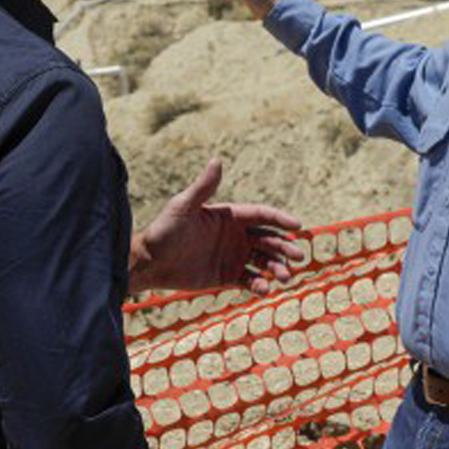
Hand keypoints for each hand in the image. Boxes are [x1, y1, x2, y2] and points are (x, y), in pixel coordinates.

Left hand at [130, 159, 303, 294]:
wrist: (150, 262)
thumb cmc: (164, 231)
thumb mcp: (183, 207)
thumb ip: (204, 187)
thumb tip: (217, 160)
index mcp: (229, 215)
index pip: (262, 215)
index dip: (280, 219)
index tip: (297, 226)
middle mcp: (235, 235)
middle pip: (269, 239)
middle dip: (285, 247)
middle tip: (298, 257)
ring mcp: (232, 256)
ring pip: (264, 261)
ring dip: (277, 267)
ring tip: (285, 277)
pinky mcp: (226, 276)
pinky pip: (250, 280)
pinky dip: (260, 284)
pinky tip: (264, 288)